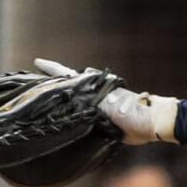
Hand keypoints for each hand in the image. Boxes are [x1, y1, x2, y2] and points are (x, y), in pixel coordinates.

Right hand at [32, 58, 178, 144]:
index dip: (52, 70)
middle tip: (34, 87)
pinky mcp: (102, 123)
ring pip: (74, 103)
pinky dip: (72, 120)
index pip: (68, 75)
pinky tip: (64, 124)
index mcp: (94, 88)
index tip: (37, 62)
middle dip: (52, 87)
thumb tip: (76, 104)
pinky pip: (81, 120)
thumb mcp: (109, 105)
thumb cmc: (133, 111)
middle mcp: (93, 96)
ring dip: (61, 103)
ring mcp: (97, 108)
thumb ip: (93, 104)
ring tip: (44, 103)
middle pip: (68, 88)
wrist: (152, 123)